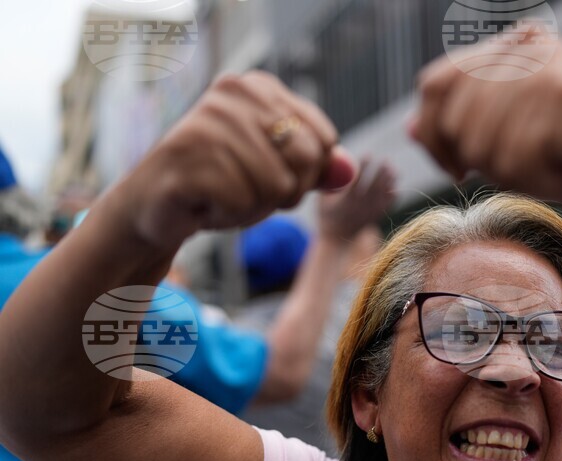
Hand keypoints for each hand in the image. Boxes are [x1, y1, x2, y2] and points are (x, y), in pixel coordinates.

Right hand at [124, 71, 355, 247]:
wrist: (155, 205)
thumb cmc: (221, 184)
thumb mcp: (278, 172)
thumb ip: (317, 167)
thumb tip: (349, 170)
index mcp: (259, 88)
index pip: (324, 138)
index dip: (307, 173)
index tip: (269, 172)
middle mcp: (234, 96)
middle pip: (306, 162)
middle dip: (284, 192)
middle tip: (245, 189)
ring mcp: (209, 123)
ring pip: (277, 187)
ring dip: (254, 207)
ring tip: (222, 195)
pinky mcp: (191, 158)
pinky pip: (245, 203)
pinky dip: (230, 216)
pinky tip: (205, 204)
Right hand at [317, 157, 396, 241]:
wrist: (336, 239)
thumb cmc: (326, 215)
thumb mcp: (322, 199)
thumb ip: (327, 182)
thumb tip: (330, 162)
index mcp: (346, 201)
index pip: (358, 180)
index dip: (364, 166)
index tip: (368, 154)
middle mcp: (360, 207)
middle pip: (374, 186)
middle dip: (381, 172)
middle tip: (386, 160)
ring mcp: (369, 213)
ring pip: (383, 195)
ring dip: (389, 182)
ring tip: (393, 170)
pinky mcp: (375, 218)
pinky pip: (386, 206)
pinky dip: (392, 196)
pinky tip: (395, 187)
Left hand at [410, 40, 561, 206]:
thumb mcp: (516, 137)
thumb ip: (466, 126)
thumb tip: (410, 128)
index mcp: (513, 47)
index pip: (435, 83)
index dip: (433, 133)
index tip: (455, 168)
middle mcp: (525, 48)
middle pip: (453, 115)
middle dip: (471, 159)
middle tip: (514, 174)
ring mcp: (545, 71)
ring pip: (483, 144)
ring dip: (513, 175)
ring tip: (554, 169)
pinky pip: (519, 160)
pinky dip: (541, 182)